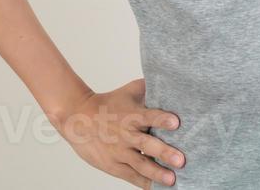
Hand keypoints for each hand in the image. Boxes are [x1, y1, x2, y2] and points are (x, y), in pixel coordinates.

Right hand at [56, 77, 184, 186]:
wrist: (78, 118)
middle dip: (164, 152)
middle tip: (181, 160)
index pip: (150, 116)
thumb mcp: (128, 91)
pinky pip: (131, 176)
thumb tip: (170, 80)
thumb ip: (149, 87)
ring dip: (156, 173)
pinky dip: (143, 183)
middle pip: (147, 144)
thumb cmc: (108, 104)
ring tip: (172, 180)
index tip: (176, 122)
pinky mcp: (113, 165)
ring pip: (140, 164)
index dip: (162, 119)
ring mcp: (119, 151)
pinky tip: (156, 188)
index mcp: (132, 115)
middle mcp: (127, 134)